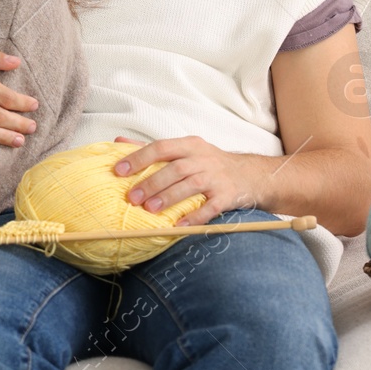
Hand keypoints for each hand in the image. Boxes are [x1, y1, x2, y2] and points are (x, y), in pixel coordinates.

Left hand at [112, 135, 264, 227]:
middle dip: (152, 182)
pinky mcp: (228, 196)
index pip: (161, 147)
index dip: (139, 158)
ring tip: (149, 209)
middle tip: (132, 197)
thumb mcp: (184, 149)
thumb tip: (118, 143)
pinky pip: (211, 207)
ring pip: (191, 185)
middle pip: (175, 168)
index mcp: (189, 145)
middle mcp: (203, 158)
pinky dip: (195, 217)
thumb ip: (153, 149)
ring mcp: (217, 177)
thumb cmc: (209, 163)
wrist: (252, 174)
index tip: (119, 171)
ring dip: (169, 197)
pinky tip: (180, 226)